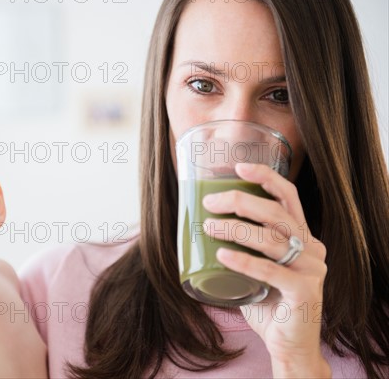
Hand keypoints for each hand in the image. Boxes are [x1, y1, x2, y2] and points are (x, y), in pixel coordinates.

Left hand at [202, 162, 330, 377]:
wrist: (287, 345)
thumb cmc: (268, 303)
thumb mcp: (256, 268)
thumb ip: (243, 248)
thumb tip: (201, 227)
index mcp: (302, 237)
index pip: (288, 197)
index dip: (266, 177)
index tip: (239, 167)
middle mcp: (312, 248)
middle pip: (276, 213)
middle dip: (240, 201)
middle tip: (209, 203)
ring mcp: (312, 270)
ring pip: (271, 239)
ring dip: (235, 229)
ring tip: (209, 226)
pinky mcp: (306, 292)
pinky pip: (271, 270)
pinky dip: (244, 261)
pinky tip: (222, 256)